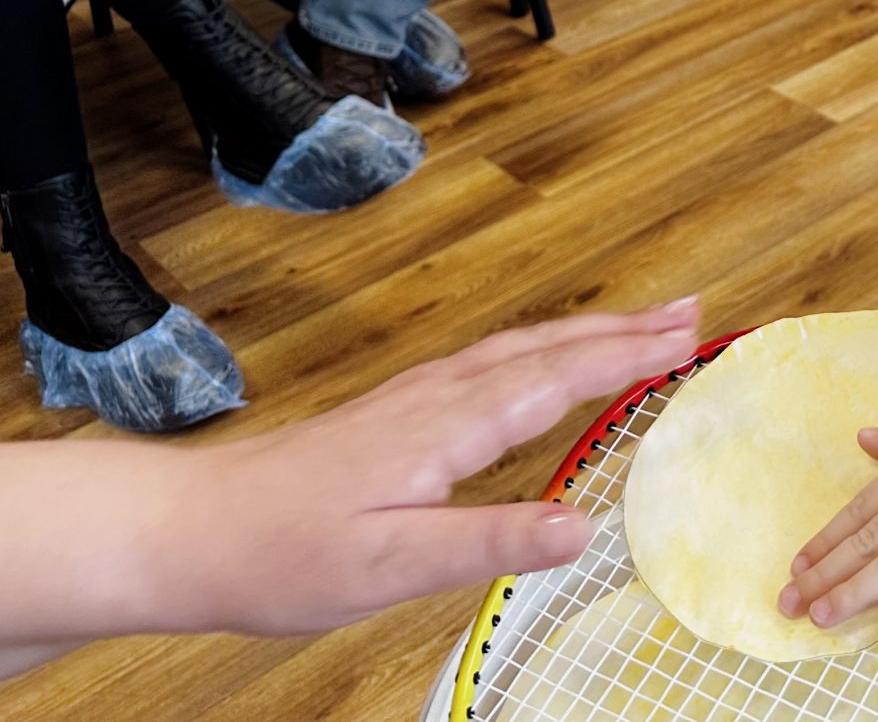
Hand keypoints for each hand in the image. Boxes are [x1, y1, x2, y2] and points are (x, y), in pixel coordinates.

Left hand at [163, 302, 702, 639]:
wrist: (188, 533)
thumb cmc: (280, 553)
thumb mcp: (392, 565)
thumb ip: (490, 544)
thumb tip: (581, 529)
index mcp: (448, 426)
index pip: (558, 377)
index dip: (628, 355)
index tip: (688, 337)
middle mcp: (437, 397)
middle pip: (548, 346)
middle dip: (623, 327)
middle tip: (689, 311)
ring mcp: (415, 399)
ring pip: (520, 349)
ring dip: (587, 332)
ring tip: (639, 325)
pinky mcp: (396, 413)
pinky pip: (492, 363)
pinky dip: (541, 349)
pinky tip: (541, 361)